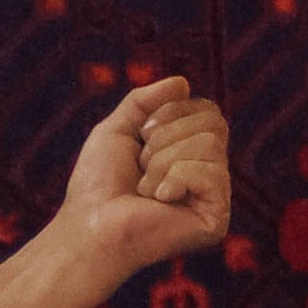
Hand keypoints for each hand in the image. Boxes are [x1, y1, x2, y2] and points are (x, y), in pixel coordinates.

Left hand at [42, 76, 235, 297]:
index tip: (142, 135)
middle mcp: (208, 175)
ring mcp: (215, 198)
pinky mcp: (217, 219)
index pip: (208, 111)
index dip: (174, 112)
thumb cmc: (98, 185)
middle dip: (167, 135)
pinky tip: (160, 202)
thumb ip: (146, 101)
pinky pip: (210, 172)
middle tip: (142, 164)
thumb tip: (183, 82)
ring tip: (146, 188)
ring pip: (211, 145)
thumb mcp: (118, 128)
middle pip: (214, 123)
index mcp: (190, 155)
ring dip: (164, 161)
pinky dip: (175, 179)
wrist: (90, 225)